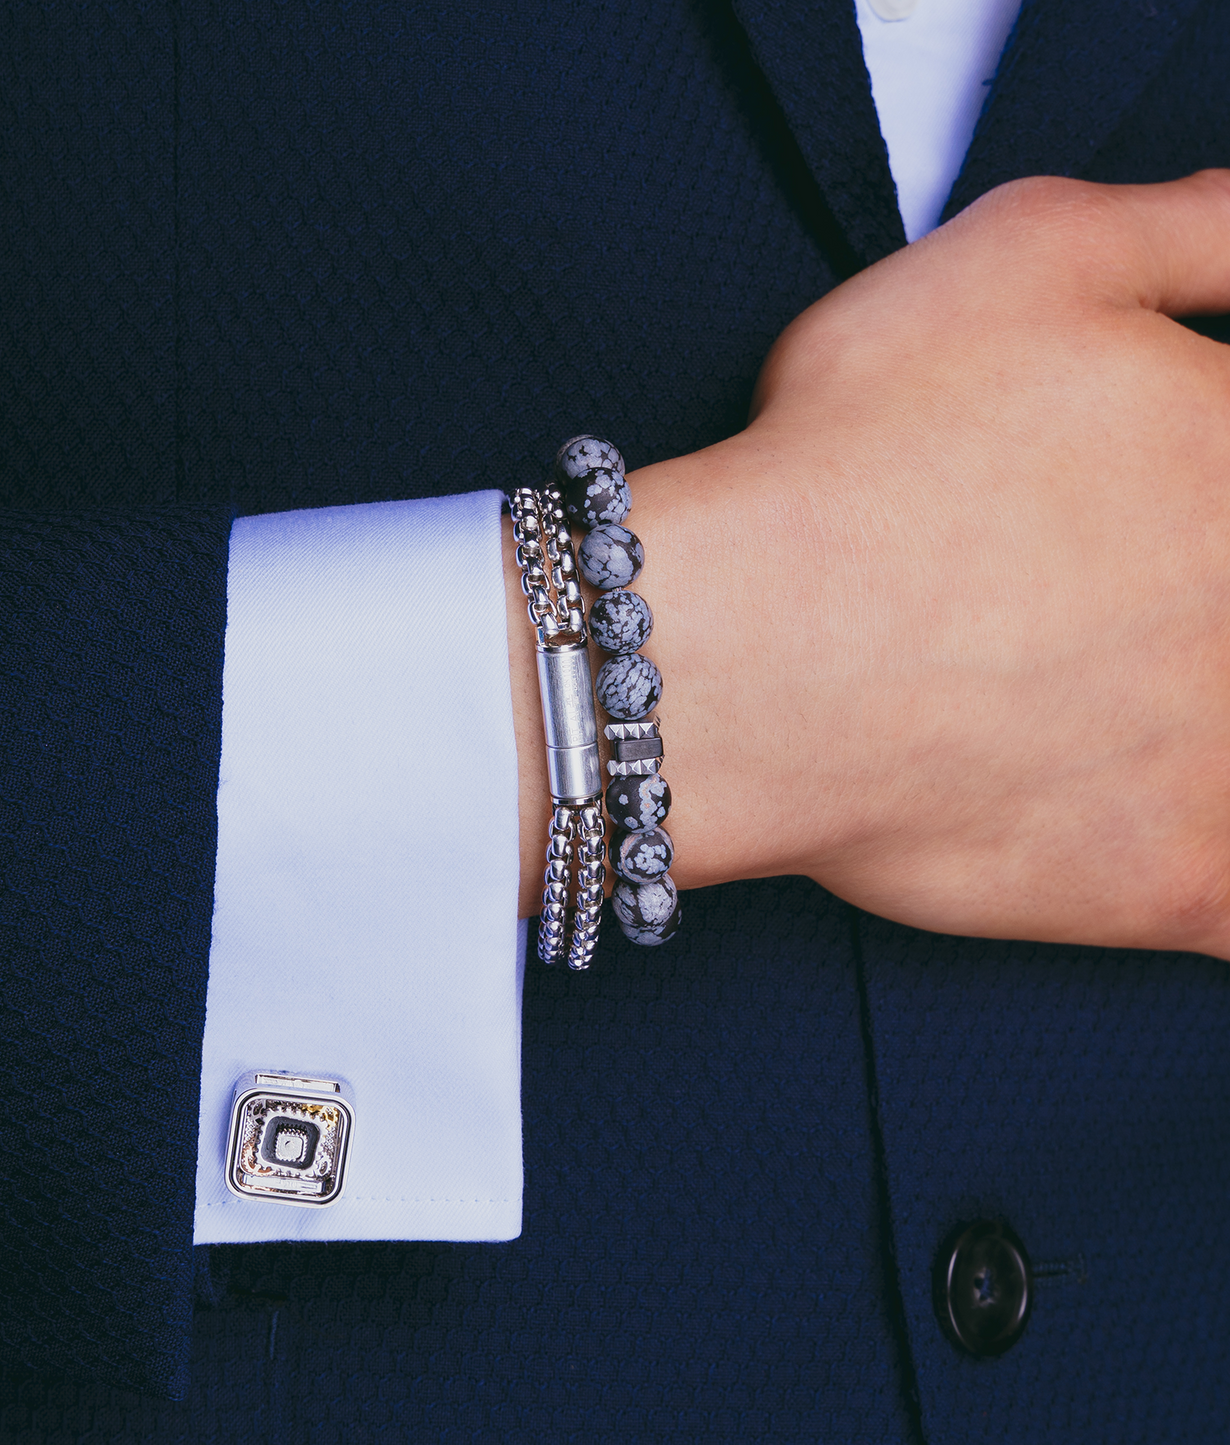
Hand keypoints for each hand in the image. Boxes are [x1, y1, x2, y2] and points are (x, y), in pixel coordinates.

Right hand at [509, 170, 1229, 957]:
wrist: (740, 653)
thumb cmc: (852, 459)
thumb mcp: (1020, 258)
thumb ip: (1189, 230)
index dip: (1208, 479)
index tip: (1177, 512)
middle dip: (1204, 597)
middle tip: (1142, 604)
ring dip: (1213, 722)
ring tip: (1165, 700)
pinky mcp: (1173, 882)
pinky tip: (1198, 862)